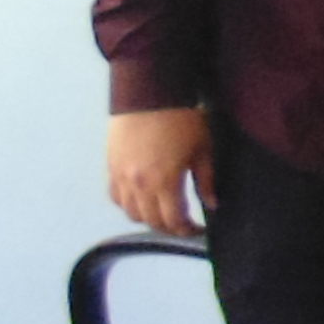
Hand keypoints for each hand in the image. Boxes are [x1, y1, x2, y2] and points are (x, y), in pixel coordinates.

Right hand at [105, 108, 210, 236]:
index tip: (197, 229)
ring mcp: (121, 177)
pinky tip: (141, 200)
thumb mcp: (202, 150)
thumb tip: (212, 204)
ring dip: (148, 218)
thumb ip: (206, 181)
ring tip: (163, 213)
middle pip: (151, 221)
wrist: (149, 94)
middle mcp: (139, 185)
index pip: (173, 220)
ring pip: (131, 212)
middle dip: (170, 227)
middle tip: (183, 225)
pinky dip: (127, 204)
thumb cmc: (180, 119)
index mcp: (164, 182)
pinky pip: (115, 196)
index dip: (187, 230)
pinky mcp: (111, 167)